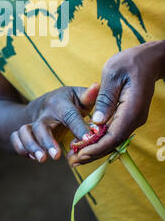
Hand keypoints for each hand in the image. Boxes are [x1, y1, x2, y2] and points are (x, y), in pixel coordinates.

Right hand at [10, 83, 99, 162]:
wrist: (43, 103)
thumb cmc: (67, 102)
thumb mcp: (78, 96)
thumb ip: (89, 96)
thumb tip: (97, 85)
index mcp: (60, 104)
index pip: (69, 115)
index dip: (79, 127)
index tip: (87, 139)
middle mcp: (44, 113)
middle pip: (41, 125)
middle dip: (47, 141)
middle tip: (56, 156)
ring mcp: (32, 122)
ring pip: (24, 131)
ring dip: (31, 146)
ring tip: (42, 159)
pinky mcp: (23, 131)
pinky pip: (15, 138)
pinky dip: (20, 147)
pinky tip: (32, 157)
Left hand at [68, 41, 164, 167]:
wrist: (148, 60)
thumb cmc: (129, 62)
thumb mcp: (112, 74)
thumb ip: (105, 98)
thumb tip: (96, 122)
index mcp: (131, 109)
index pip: (113, 135)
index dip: (96, 147)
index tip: (79, 153)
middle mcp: (135, 118)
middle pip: (113, 143)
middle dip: (92, 153)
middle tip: (71, 160)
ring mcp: (132, 119)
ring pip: (113, 140)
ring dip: (94, 149)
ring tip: (74, 156)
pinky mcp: (128, 117)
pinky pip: (114, 132)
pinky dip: (99, 140)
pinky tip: (85, 143)